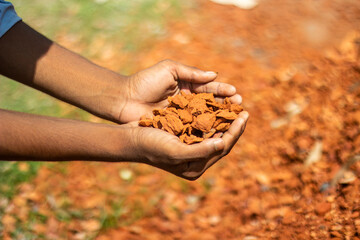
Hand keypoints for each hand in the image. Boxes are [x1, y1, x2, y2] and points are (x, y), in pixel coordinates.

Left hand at [118, 60, 241, 122]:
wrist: (123, 100)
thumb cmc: (144, 82)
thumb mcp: (169, 69)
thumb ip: (191, 72)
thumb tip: (214, 74)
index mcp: (186, 85)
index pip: (209, 88)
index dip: (223, 91)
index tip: (236, 94)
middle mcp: (187, 101)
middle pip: (211, 104)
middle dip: (225, 106)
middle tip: (240, 108)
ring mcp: (182, 115)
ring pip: (205, 118)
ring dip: (219, 119)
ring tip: (233, 121)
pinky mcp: (176, 127)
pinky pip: (193, 129)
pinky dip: (205, 131)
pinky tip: (216, 133)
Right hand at [124, 111, 248, 179]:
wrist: (129, 138)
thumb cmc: (151, 146)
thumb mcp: (176, 151)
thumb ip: (201, 151)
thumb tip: (224, 143)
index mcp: (195, 167)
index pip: (222, 148)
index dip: (235, 132)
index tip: (244, 115)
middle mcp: (195, 159)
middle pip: (220, 140)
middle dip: (233, 125)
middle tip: (244, 110)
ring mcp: (189, 147)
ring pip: (213, 132)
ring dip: (223, 119)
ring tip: (234, 106)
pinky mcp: (184, 136)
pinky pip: (202, 125)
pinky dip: (210, 115)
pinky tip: (216, 105)